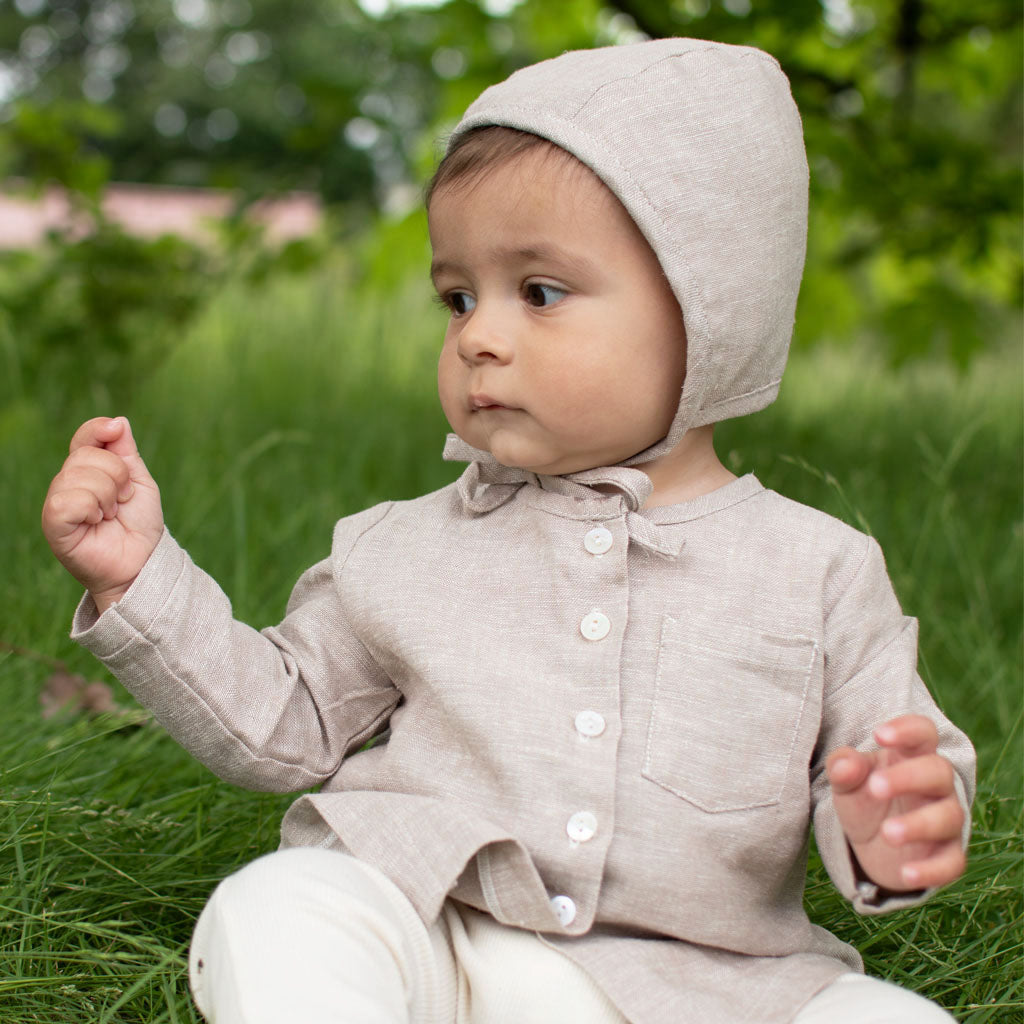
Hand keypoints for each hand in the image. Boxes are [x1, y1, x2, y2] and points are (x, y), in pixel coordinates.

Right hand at [42, 417, 163, 612]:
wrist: (142, 561)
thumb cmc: (139, 525)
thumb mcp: (139, 482)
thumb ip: (126, 452)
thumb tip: (117, 421)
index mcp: (87, 470)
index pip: (85, 437)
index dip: (98, 429)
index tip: (116, 433)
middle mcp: (68, 483)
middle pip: (87, 455)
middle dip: (117, 475)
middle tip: (122, 500)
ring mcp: (58, 502)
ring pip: (78, 476)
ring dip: (107, 495)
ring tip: (110, 514)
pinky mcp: (53, 524)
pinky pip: (66, 501)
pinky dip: (90, 508)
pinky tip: (96, 522)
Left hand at [826, 715, 965, 891]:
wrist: (874, 843)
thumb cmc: (865, 797)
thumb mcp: (847, 781)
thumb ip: (844, 768)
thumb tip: (845, 765)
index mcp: (911, 756)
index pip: (923, 732)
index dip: (908, 730)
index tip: (879, 735)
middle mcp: (936, 786)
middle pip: (939, 771)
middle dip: (909, 777)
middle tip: (875, 788)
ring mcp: (945, 821)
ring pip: (948, 817)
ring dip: (919, 824)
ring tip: (887, 833)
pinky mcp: (947, 856)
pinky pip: (952, 863)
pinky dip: (932, 870)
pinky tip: (906, 872)